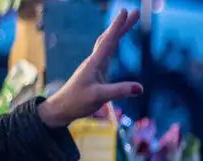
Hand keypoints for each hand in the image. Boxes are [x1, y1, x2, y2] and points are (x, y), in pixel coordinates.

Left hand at [37, 9, 143, 127]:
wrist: (62, 108)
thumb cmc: (77, 102)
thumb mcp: (99, 97)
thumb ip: (119, 91)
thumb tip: (140, 88)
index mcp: (95, 63)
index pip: (108, 41)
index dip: (117, 26)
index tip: (125, 11)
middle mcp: (95, 61)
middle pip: (109, 37)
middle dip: (122, 25)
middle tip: (134, 12)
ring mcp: (95, 66)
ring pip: (107, 43)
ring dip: (118, 31)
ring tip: (128, 22)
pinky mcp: (96, 72)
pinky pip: (107, 52)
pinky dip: (113, 43)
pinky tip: (116, 43)